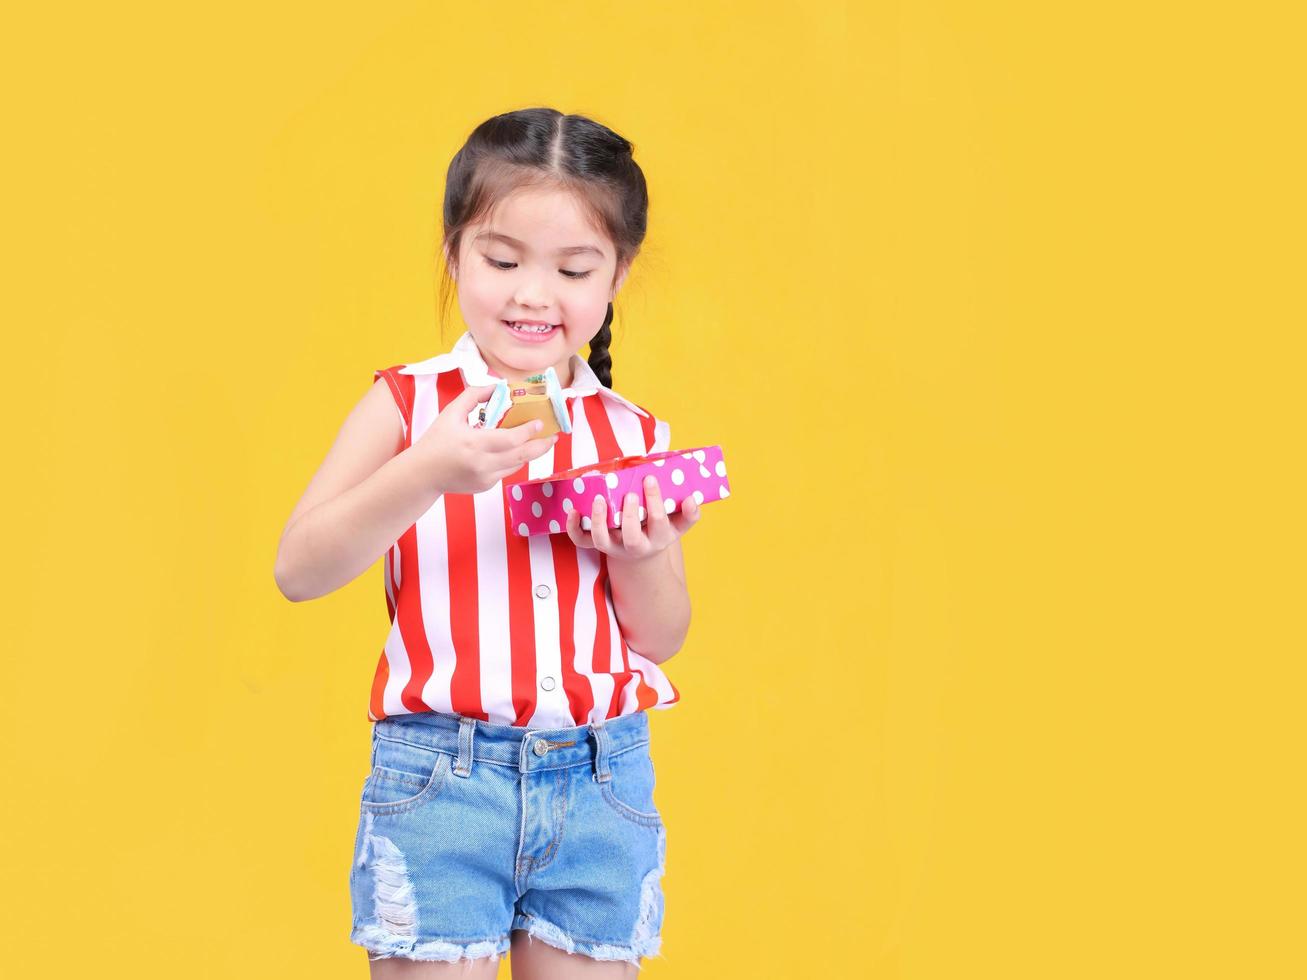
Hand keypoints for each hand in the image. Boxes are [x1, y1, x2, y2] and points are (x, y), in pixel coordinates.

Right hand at [411, 383, 557, 493]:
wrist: (423, 474)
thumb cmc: (436, 440)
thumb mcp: (452, 412)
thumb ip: (475, 395)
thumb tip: (500, 386)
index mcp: (473, 443)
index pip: (510, 439)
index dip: (528, 431)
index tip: (540, 422)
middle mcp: (482, 464)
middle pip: (522, 455)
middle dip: (542, 446)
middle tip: (554, 436)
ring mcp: (485, 478)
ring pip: (517, 464)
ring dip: (530, 452)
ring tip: (540, 441)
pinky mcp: (485, 486)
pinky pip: (507, 471)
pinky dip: (512, 459)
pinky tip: (513, 450)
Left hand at [565, 473, 701, 560]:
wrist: (641, 555)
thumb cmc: (659, 531)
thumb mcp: (678, 525)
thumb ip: (689, 513)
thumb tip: (693, 498)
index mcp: (658, 538)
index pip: (659, 522)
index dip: (654, 501)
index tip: (649, 478)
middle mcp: (635, 546)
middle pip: (632, 537)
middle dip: (630, 515)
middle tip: (629, 494)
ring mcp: (614, 546)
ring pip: (602, 541)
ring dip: (598, 521)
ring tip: (599, 500)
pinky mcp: (598, 544)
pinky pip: (582, 540)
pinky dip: (574, 527)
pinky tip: (572, 510)